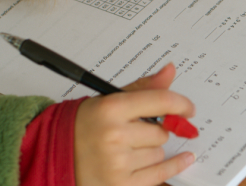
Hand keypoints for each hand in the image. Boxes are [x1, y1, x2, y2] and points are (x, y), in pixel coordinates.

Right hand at [74, 63, 195, 185]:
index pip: (160, 101)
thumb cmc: (85, 126)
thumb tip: (170, 71)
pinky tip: (184, 158)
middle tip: (135, 130)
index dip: (180, 104)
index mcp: (111, 108)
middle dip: (154, 130)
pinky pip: (160, 174)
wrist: (57, 156)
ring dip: (152, 149)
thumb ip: (143, 88)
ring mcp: (117, 163)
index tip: (188, 108)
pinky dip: (173, 166)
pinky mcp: (120, 185)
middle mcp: (114, 135)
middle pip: (161, 131)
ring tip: (128, 147)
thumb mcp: (110, 100)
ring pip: (159, 152)